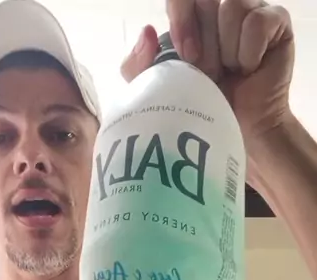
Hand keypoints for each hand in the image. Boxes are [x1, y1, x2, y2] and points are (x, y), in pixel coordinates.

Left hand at [121, 0, 294, 149]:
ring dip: (227, 49)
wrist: (240, 132)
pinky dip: (250, 51)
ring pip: (232, 7)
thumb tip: (147, 31)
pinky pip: (258, 21)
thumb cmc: (204, 110)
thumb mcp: (160, 92)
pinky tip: (250, 69)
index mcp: (194, 20)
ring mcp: (250, 12)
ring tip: (230, 72)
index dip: (181, 19)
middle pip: (206, 0)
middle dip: (204, 42)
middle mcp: (221, 11)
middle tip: (208, 72)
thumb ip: (139, 66)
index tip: (186, 55)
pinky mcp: (276, 22)